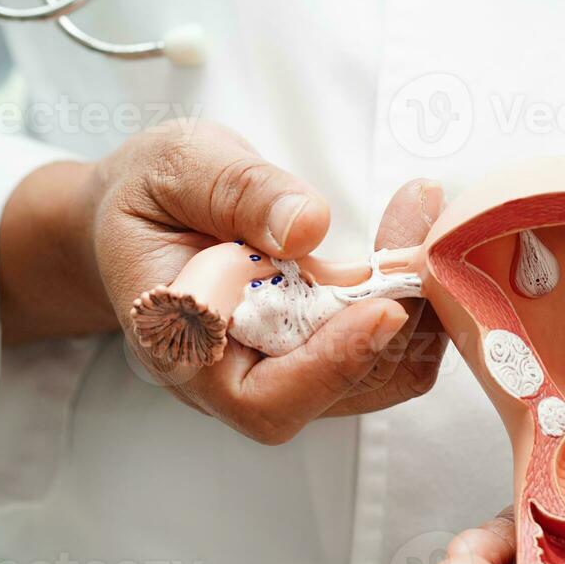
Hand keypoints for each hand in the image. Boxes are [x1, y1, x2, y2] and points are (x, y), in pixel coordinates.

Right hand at [0, 120, 444, 442]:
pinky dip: (415, 303)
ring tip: (425, 226)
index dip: (330, 364)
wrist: (139, 221)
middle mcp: (236, 379)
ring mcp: (284, 374)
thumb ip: (237, 191)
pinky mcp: (320, 355)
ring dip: (419, 310)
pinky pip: (386, 352)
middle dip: (396, 321)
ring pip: (376, 376)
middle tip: (424, 240)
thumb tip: (306, 226)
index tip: (384, 309)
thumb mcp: (177, 166)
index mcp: (184, 346)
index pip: (261, 396)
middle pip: (337, 391)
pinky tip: (415, 240)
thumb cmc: (150, 197)